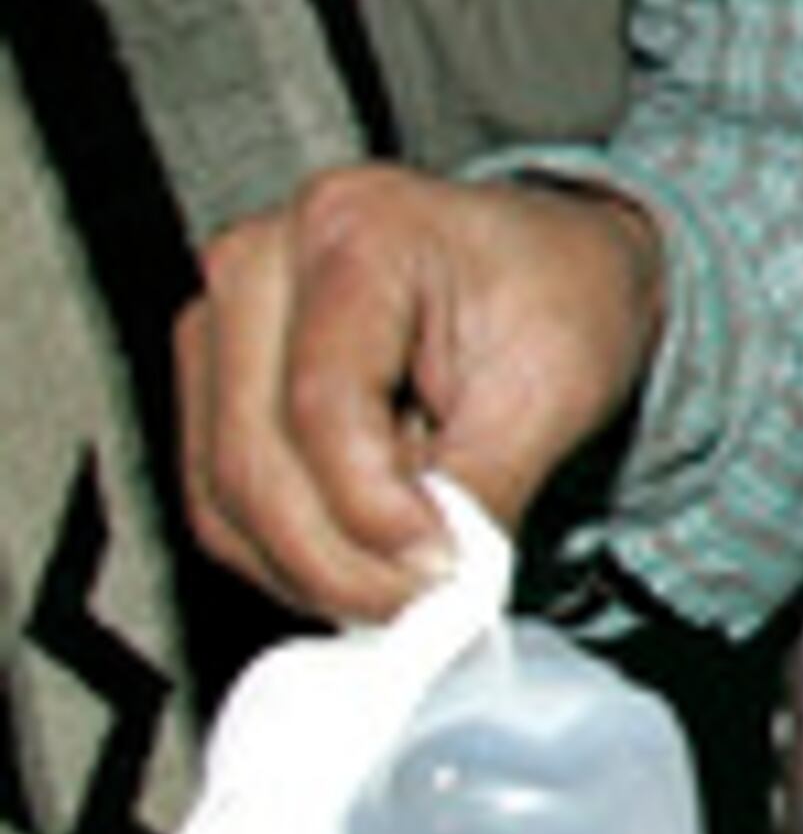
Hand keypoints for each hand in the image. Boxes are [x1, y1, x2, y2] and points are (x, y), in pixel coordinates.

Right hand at [179, 161, 665, 621]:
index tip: (446, 570)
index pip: (324, 408)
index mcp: (353, 228)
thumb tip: (429, 584)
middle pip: (254, 461)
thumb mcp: (557, 387)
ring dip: (314, 571)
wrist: (549, 271)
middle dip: (343, 564)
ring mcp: (217, 322)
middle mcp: (258, 262)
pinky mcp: (210, 385)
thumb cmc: (560, 301)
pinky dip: (292, 557)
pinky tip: (370, 552)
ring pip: (221, 500)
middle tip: (427, 606)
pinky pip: (219, 508)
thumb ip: (485, 486)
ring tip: (410, 573)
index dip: (376, 513)